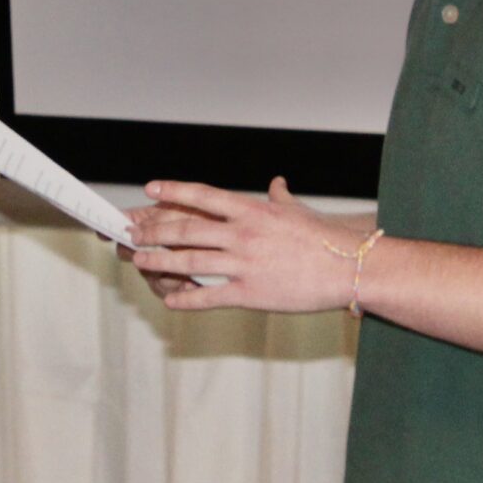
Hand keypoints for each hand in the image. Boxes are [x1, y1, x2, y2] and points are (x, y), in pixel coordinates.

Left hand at [126, 177, 355, 313]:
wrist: (348, 267)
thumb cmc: (325, 238)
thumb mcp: (297, 210)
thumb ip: (280, 196)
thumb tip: (276, 183)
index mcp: (251, 210)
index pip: (202, 196)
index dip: (173, 191)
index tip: (150, 189)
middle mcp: (242, 233)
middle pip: (186, 229)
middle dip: (155, 231)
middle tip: (134, 233)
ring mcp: (243, 264)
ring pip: (189, 260)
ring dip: (159, 261)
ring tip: (140, 261)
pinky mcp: (250, 293)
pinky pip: (209, 296)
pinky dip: (186, 298)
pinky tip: (170, 299)